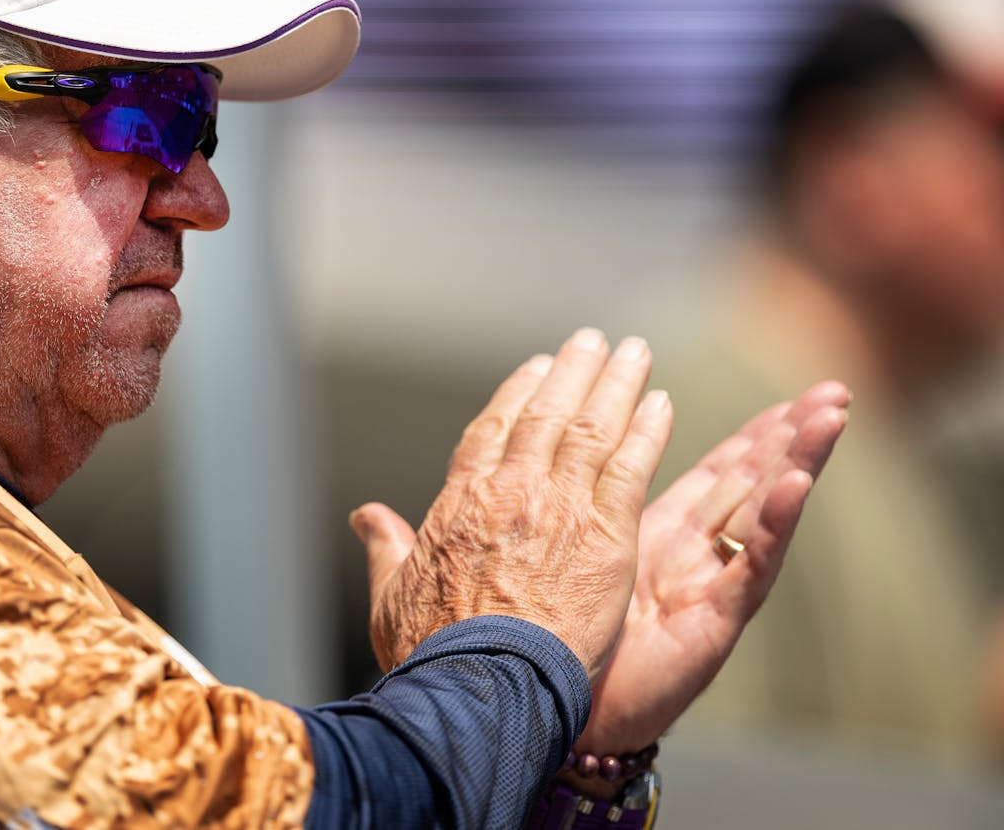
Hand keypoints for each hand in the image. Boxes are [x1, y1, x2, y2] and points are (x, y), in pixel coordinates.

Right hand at [351, 328, 673, 680]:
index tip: (537, 368)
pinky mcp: (605, 535)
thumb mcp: (390, 596)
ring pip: (592, 428)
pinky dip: (647, 432)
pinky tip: (662, 404)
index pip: (494, 431)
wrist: (479, 684)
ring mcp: (559, 507)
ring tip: (634, 352)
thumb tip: (365, 518)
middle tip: (593, 341)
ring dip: (616, 385)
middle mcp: (511, 491)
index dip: (518, 394)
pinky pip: (631, 467)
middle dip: (573, 372)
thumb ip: (385, 548)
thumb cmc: (431, 652)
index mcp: (461, 502)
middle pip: (547, 415)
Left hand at [574, 380, 849, 759]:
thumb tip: (574, 451)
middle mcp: (696, 556)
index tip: (790, 396)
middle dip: (792, 436)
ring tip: (831, 418)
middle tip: (835, 389)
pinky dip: (774, 525)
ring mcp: (710, 587)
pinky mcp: (713, 623)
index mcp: (666, 534)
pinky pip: (748, 566)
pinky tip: (795, 485)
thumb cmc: (566, 636)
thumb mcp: (582, 554)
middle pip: (752, 484)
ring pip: (762, 514)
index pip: (719, 473)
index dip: (755, 435)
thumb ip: (594, 509)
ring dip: (798, 463)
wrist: (557, 706)